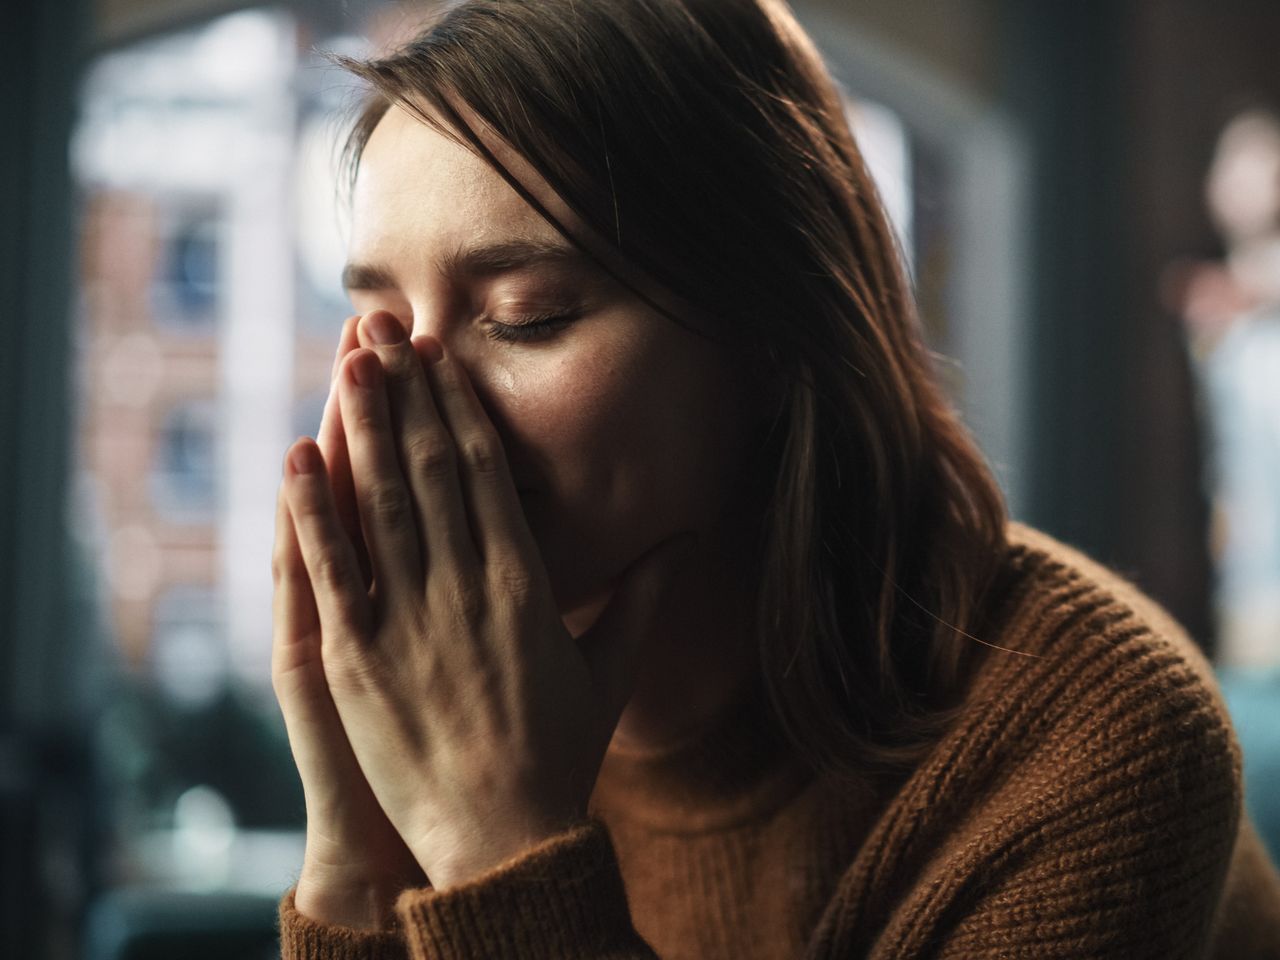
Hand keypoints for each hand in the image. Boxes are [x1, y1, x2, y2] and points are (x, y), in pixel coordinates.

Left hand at [281, 309, 694, 888]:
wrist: (506, 839)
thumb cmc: (561, 755)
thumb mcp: (611, 670)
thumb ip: (645, 597)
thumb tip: (686, 538)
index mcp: (524, 583)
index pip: (485, 473)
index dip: (456, 407)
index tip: (438, 356)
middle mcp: (466, 588)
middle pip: (429, 469)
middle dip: (404, 392)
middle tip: (381, 326)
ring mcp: (409, 622)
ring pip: (381, 503)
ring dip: (360, 426)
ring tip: (345, 361)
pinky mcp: (360, 660)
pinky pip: (333, 570)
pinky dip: (312, 509)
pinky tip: (297, 454)